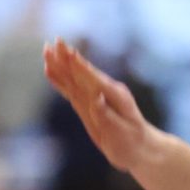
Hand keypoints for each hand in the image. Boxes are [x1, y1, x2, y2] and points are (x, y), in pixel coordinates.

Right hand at [42, 38, 150, 173]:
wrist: (141, 147)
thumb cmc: (132, 143)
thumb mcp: (121, 133)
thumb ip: (106, 115)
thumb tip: (96, 97)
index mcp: (115, 96)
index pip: (93, 79)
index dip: (80, 66)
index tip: (70, 52)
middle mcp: (105, 91)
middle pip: (82, 73)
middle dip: (67, 59)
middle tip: (54, 42)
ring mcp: (98, 94)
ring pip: (75, 78)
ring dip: (61, 64)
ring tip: (47, 50)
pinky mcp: (91, 100)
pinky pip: (72, 88)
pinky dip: (60, 79)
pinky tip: (49, 70)